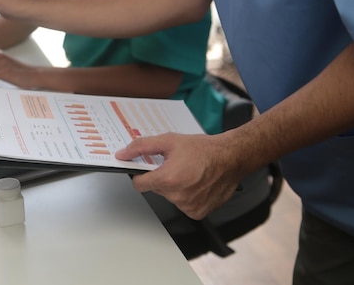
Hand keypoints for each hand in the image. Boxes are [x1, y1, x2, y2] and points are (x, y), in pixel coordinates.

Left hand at [115, 132, 243, 219]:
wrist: (231, 158)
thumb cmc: (204, 149)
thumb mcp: (169, 140)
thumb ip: (141, 147)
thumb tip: (123, 154)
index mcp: (167, 179)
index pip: (139, 184)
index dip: (140, 175)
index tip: (146, 170)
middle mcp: (177, 196)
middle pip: (156, 189)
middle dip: (162, 177)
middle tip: (176, 165)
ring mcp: (188, 206)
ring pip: (170, 197)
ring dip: (175, 187)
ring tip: (189, 173)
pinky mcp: (197, 213)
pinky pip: (183, 205)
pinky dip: (187, 196)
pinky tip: (196, 183)